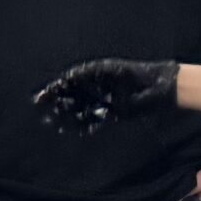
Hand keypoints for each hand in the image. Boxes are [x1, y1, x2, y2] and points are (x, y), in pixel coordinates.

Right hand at [35, 58, 178, 133]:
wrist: (159, 88)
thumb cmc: (134, 74)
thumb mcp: (106, 69)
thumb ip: (85, 73)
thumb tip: (65, 78)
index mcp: (92, 75)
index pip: (68, 83)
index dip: (54, 90)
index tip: (41, 97)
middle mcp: (95, 89)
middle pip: (71, 98)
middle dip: (57, 104)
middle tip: (42, 111)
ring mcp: (103, 102)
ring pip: (80, 111)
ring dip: (67, 117)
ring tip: (54, 124)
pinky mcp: (113, 114)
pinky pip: (94, 121)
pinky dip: (84, 126)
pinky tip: (73, 130)